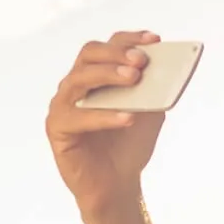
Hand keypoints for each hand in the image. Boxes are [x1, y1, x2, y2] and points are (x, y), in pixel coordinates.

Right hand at [46, 31, 168, 216]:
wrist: (117, 184)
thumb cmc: (129, 145)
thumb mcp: (150, 112)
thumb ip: (155, 89)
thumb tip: (167, 67)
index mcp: (97, 75)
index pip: (109, 46)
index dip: (130, 39)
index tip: (154, 40)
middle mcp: (76, 84)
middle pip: (89, 54)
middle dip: (116, 53)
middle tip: (141, 61)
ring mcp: (63, 104)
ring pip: (79, 79)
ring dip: (108, 75)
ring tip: (134, 79)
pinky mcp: (57, 128)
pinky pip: (78, 117)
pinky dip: (103, 115)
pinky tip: (127, 117)